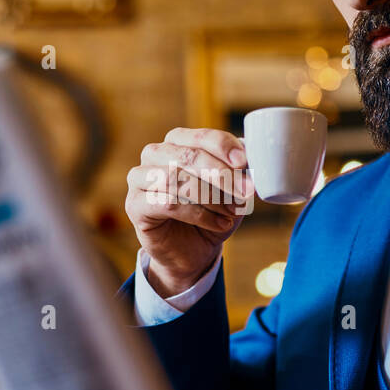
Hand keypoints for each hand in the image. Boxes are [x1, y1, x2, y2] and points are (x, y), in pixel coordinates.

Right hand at [124, 128, 253, 296]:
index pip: (202, 136)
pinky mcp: (134, 204)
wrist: (191, 252)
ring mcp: (140, 177)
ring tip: (232, 212)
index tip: (244, 162)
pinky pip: (168, 203)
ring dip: (212, 197)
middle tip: (245, 191)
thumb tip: (254, 160)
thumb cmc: (212, 214)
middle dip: (222, 174)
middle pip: (189, 155)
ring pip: (177, 179)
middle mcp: (155, 154)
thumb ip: (239, 173)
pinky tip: (219, 224)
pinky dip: (199, 215)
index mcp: (178, 142)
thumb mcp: (231, 191)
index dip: (223, 146)